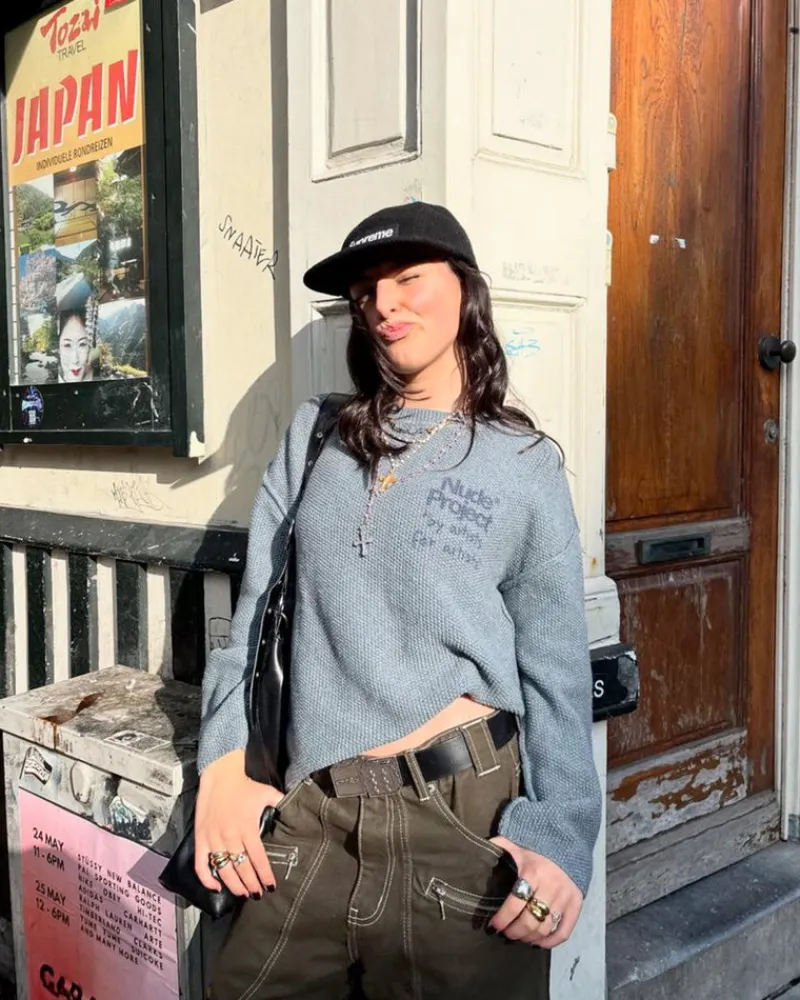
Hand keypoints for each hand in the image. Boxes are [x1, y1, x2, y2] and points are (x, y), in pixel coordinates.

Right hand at [193, 749, 283, 898]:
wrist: (220, 775)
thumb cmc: (246, 786)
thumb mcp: (268, 793)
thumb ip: (281, 805)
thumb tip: (296, 814)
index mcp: (247, 827)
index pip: (258, 858)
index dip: (265, 875)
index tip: (271, 887)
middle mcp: (230, 836)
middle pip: (241, 868)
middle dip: (251, 885)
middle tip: (257, 895)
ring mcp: (213, 839)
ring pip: (223, 870)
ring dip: (234, 885)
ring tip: (243, 894)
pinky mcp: (200, 839)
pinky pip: (201, 864)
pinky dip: (207, 879)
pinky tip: (217, 887)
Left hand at [488, 836, 582, 948]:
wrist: (567, 843)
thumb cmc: (536, 847)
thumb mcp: (516, 844)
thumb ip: (499, 846)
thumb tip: (477, 850)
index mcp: (534, 873)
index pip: (515, 904)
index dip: (502, 919)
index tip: (493, 925)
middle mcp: (551, 888)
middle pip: (530, 920)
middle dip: (514, 931)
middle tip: (506, 933)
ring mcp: (565, 898)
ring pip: (545, 929)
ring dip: (529, 938)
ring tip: (519, 936)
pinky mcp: (576, 905)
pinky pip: (564, 932)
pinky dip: (550, 942)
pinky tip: (537, 942)